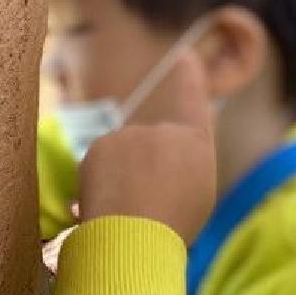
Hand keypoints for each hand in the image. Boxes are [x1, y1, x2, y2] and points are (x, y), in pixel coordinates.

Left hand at [77, 52, 217, 243]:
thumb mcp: (194, 195)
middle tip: (147, 207)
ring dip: (119, 180)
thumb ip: (181, 167)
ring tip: (129, 212)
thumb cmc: (173, 228)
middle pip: (148, 148)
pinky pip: (99, 166)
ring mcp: (131, 135)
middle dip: (142, 172)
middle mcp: (164, 132)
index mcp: (195, 144)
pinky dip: (99, 185)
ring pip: (121, 157)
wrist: (136, 238)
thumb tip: (158, 162)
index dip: (189, 79)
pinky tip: (107, 205)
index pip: (193, 102)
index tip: (185, 56)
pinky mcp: (101, 145)